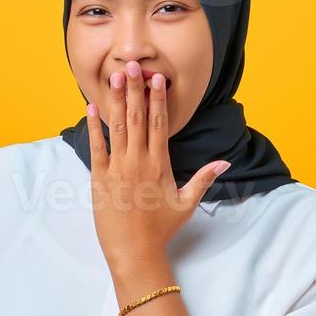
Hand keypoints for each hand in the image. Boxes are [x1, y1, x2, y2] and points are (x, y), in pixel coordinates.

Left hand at [86, 60, 229, 270]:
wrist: (135, 251)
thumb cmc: (161, 229)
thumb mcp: (186, 203)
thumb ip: (203, 179)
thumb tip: (224, 162)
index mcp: (161, 164)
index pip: (160, 124)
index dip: (158, 99)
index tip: (157, 78)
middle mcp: (139, 162)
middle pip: (137, 118)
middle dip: (134, 90)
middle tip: (132, 64)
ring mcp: (118, 169)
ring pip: (117, 127)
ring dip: (115, 100)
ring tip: (114, 77)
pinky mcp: (99, 179)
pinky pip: (96, 148)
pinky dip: (93, 128)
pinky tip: (91, 108)